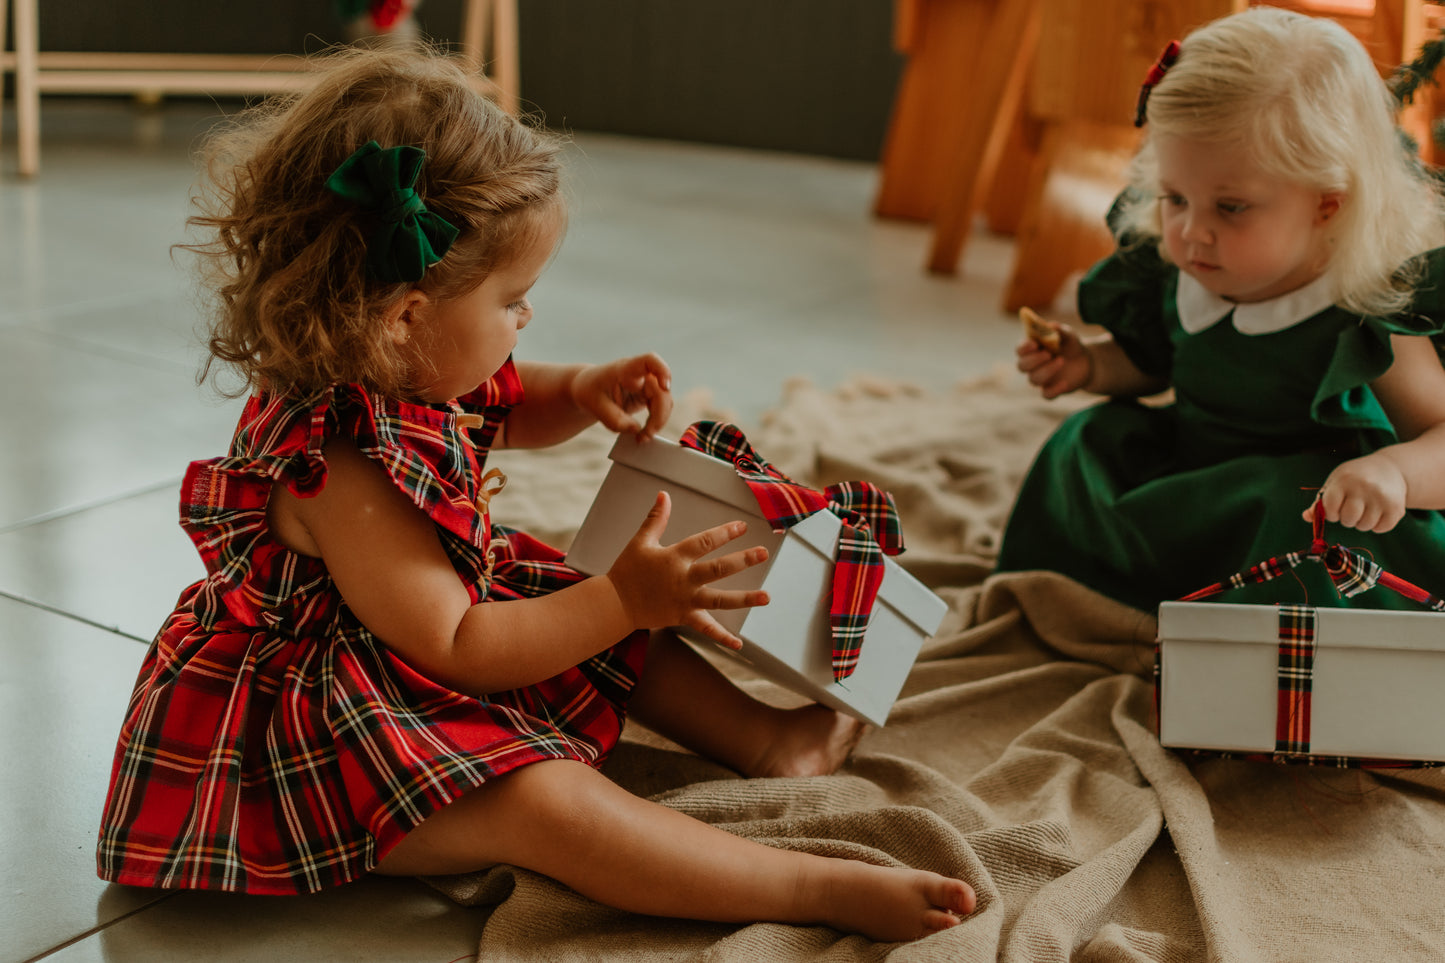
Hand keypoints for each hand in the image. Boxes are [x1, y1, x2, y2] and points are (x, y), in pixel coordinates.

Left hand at [571, 353, 672, 440]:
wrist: (586, 390)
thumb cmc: (589, 392)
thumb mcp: (595, 408)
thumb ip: (615, 420)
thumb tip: (636, 429)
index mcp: (624, 370)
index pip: (649, 361)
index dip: (663, 371)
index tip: (665, 386)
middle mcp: (639, 375)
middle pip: (662, 390)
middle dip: (659, 415)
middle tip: (646, 434)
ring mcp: (646, 385)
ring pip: (665, 401)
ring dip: (659, 421)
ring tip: (642, 437)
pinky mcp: (648, 396)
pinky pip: (660, 408)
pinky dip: (655, 422)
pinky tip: (643, 433)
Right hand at [604, 491, 769, 649]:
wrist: (615, 604)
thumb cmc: (627, 570)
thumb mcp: (641, 541)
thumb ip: (656, 518)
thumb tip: (664, 494)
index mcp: (674, 557)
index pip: (704, 542)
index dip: (724, 533)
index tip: (742, 527)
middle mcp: (683, 579)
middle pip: (718, 569)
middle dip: (742, 560)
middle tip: (763, 553)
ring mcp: (685, 600)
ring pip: (719, 600)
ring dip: (744, 599)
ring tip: (767, 597)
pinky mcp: (683, 617)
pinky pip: (706, 629)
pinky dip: (722, 638)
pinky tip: (739, 644)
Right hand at [1016, 320, 1092, 399]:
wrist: (1086, 361)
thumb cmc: (1070, 345)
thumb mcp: (1068, 335)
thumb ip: (1059, 330)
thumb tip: (1051, 326)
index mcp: (1031, 349)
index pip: (1020, 350)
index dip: (1023, 348)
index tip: (1034, 344)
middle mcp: (1032, 365)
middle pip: (1022, 366)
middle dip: (1033, 360)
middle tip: (1047, 354)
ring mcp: (1041, 378)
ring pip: (1033, 380)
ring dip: (1046, 371)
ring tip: (1061, 361)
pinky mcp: (1051, 390)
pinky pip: (1046, 395)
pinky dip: (1054, 390)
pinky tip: (1065, 383)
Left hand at [1305, 453, 1408, 532]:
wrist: (1390, 468)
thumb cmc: (1355, 477)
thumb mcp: (1336, 482)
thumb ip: (1321, 501)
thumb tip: (1306, 517)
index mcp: (1344, 479)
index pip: (1329, 507)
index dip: (1331, 512)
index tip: (1336, 508)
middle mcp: (1364, 487)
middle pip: (1348, 519)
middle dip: (1347, 519)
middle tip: (1353, 508)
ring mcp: (1381, 497)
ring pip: (1364, 526)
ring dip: (1362, 522)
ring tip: (1366, 508)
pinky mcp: (1396, 507)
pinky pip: (1381, 528)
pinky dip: (1377, 525)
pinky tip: (1378, 512)